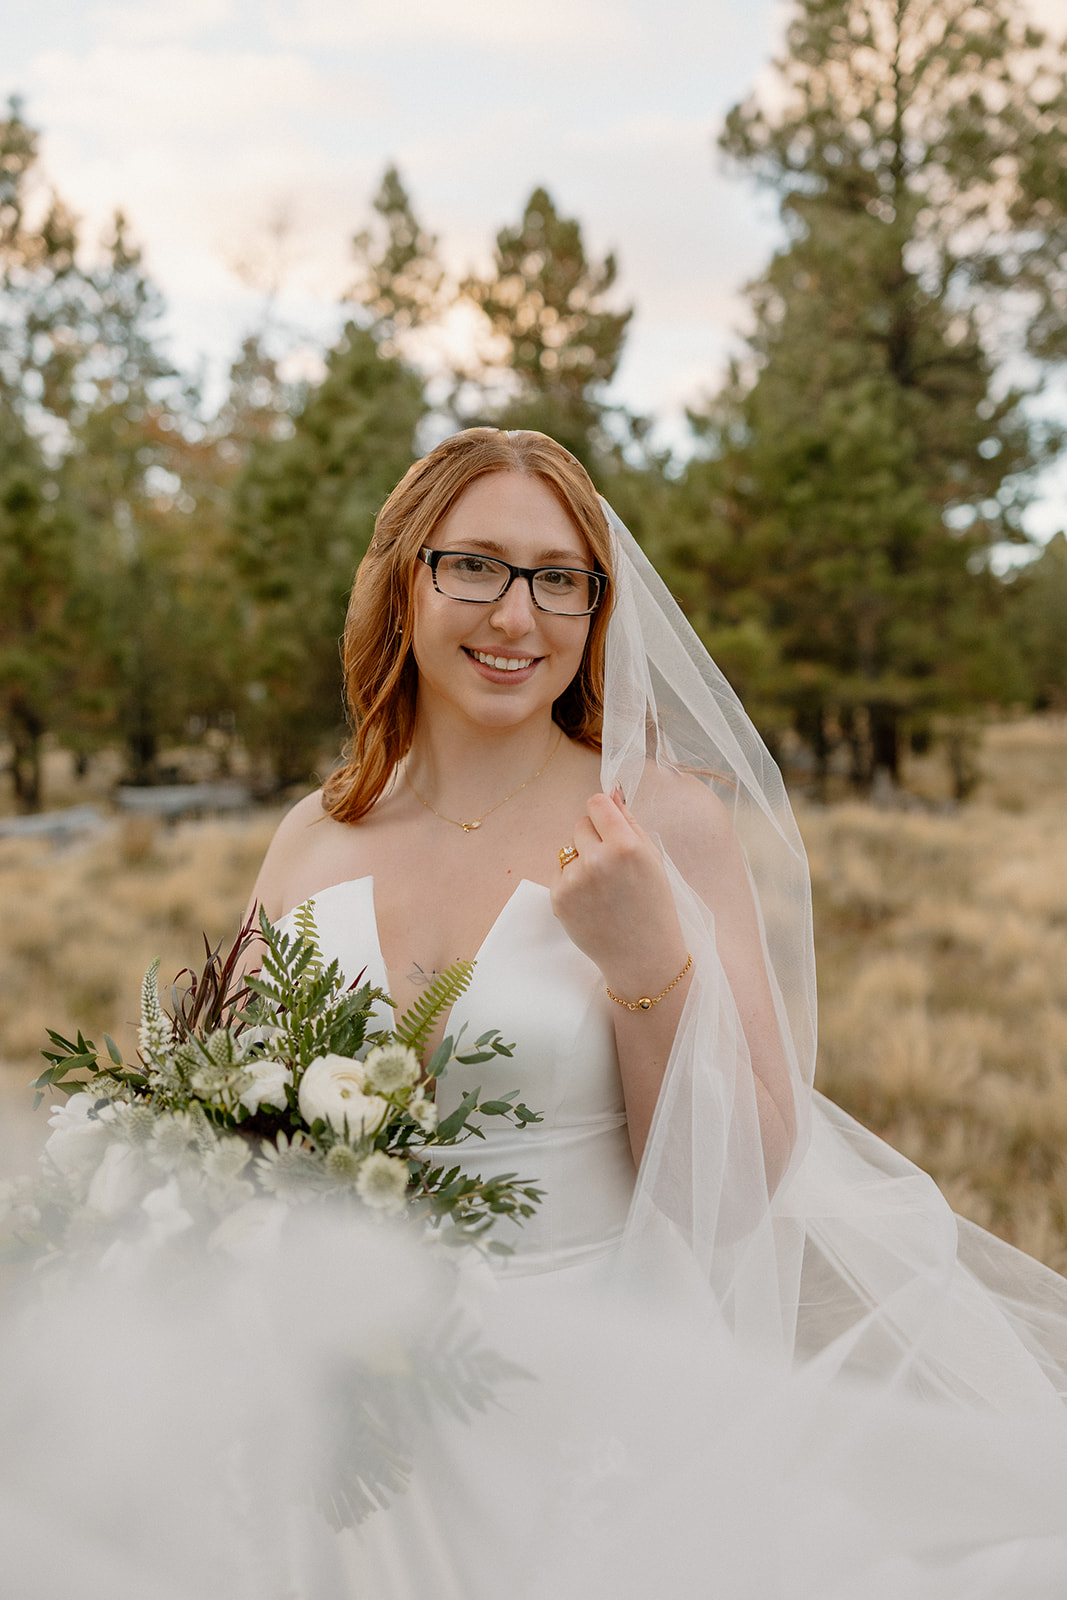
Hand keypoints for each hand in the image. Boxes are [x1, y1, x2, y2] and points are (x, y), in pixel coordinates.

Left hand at [551, 788, 688, 997]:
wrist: (642, 956)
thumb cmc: (653, 905)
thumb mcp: (652, 858)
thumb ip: (629, 822)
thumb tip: (610, 791)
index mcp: (626, 846)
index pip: (597, 803)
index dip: (604, 813)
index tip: (611, 826)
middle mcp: (597, 860)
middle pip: (581, 823)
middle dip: (594, 838)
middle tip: (613, 866)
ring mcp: (574, 880)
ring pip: (568, 848)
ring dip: (581, 859)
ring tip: (604, 888)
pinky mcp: (558, 898)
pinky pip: (560, 872)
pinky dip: (572, 881)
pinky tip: (592, 901)